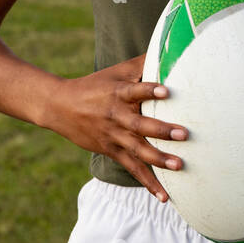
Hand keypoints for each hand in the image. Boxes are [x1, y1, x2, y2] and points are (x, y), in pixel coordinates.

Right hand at [49, 55, 185, 202]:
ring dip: (158, 159)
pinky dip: (148, 183)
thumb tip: (169, 46)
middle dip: (161, 130)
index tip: (166, 91)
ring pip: (137, 150)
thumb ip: (143, 63)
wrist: (60, 107)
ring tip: (179, 166)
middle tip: (183, 134)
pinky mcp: (112, 151)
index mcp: (118, 93)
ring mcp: (113, 136)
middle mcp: (116, 116)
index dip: (150, 90)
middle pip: (140, 125)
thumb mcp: (116, 71)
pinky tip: (165, 196)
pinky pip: (132, 169)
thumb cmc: (96, 85)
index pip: (135, 90)